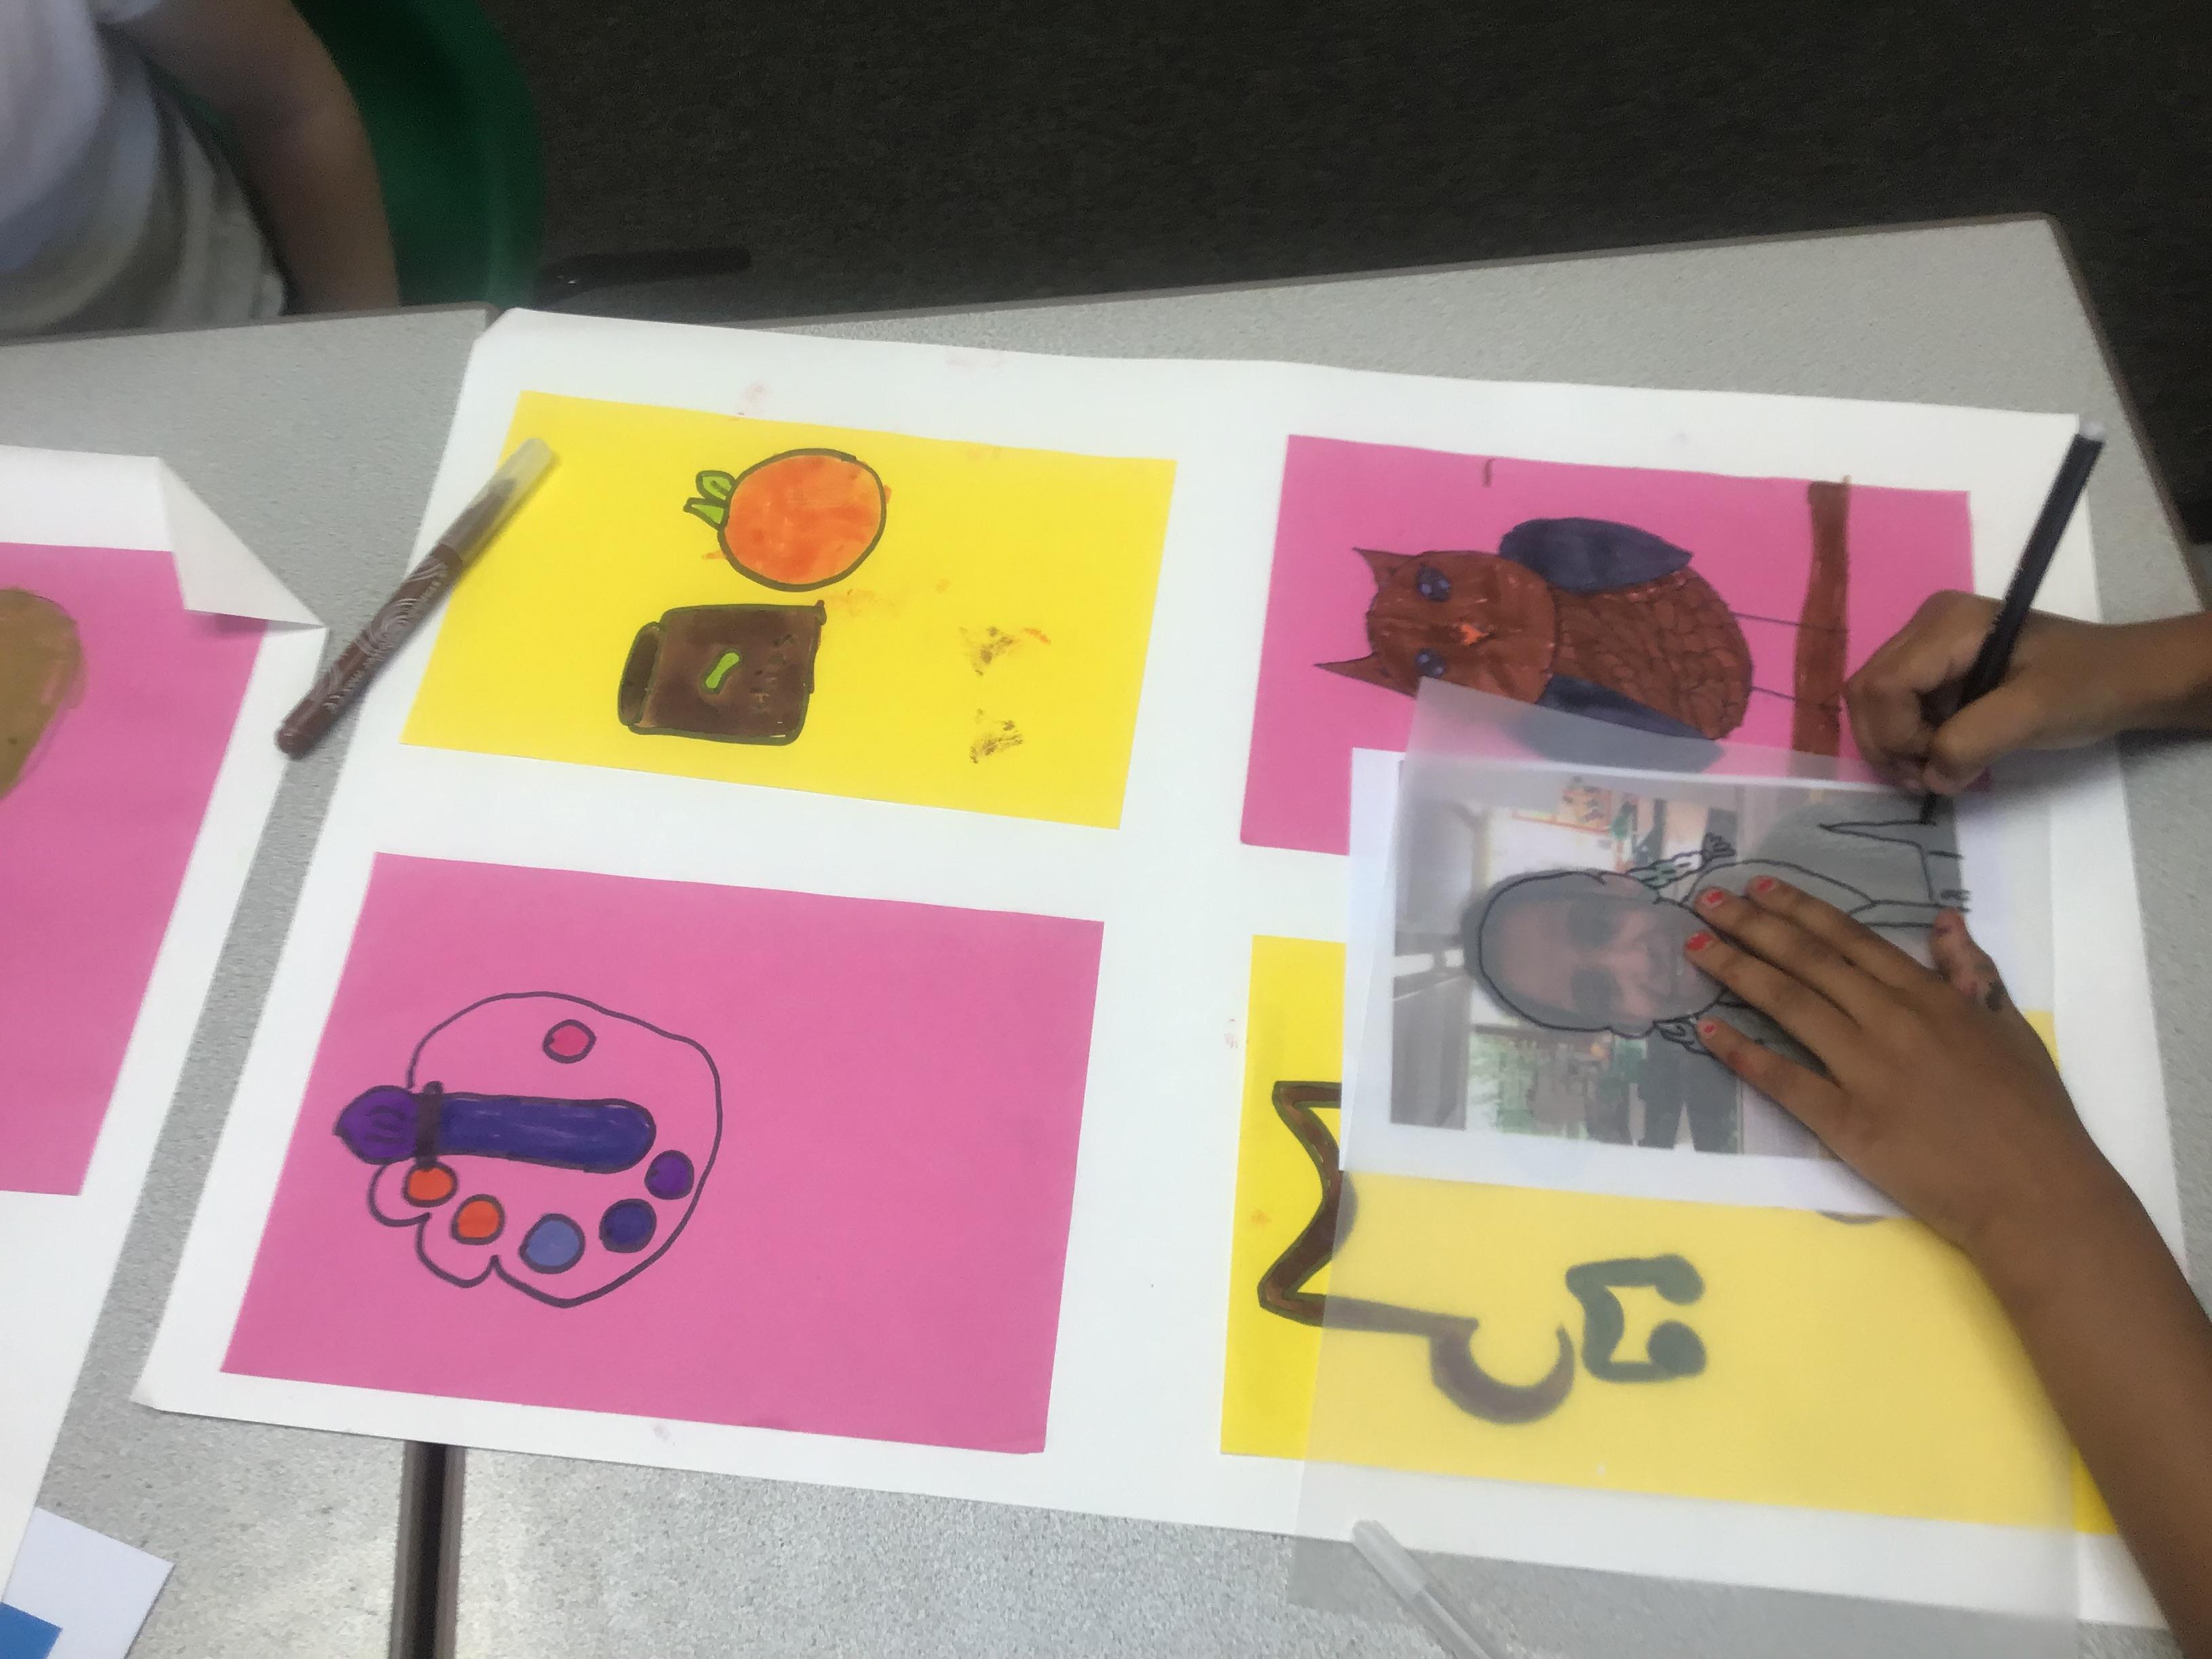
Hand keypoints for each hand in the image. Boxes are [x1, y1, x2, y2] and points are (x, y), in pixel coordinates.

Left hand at [1681, 879, 2130, 1281]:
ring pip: (1788, 1005)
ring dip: (1737, 970)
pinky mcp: (1847, 1122)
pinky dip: (1742, 1053)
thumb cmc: (2032, 1114)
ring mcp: (1866, 1070)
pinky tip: (1708, 1031)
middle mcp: (1891, 1022)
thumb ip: (1972, 972)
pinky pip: (1784, 1079)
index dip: (1800, 910)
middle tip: (1708, 901)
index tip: (1758, 887)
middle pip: (1808, 961)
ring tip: (1696, 946)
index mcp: (1930, 998)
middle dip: (1753, 926)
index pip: (1850, 940)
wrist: (2036, 1193)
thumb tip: (1945, 919)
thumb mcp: (2011, 1027)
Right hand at [1844, 593, 2211, 793]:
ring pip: (1872, 703)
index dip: (1897, 737)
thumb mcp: (2034, 713)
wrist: (2126, 677)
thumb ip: (1974, 742)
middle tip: (1928, 778)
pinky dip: (1908, 740)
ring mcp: (1926, 644)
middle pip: (1866, 693)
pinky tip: (1941, 752)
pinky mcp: (1934, 666)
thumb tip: (1931, 777)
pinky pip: (1894, 706)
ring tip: (1936, 770)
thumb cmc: (2088, 686)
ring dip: (1894, 746)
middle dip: (1887, 744)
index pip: (1883, 686)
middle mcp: (1925, 626)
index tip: (1938, 767)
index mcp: (1947, 623)